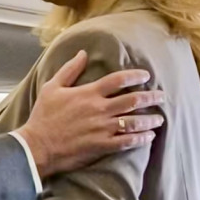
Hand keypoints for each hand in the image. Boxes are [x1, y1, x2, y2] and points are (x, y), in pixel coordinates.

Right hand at [16, 50, 165, 179]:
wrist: (37, 146)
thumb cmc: (43, 116)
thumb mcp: (52, 87)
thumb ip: (70, 69)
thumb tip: (83, 53)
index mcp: (88, 93)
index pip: (118, 80)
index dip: (135, 76)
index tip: (146, 75)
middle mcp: (99, 109)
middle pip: (132, 100)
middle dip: (150, 97)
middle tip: (162, 96)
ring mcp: (102, 128)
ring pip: (133, 121)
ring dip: (149, 119)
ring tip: (160, 118)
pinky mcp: (101, 145)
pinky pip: (126, 141)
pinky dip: (140, 139)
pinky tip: (149, 137)